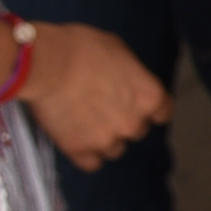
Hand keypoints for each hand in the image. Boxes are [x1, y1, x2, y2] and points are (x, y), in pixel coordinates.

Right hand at [20, 20, 169, 170]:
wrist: (47, 64)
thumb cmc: (82, 47)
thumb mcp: (117, 49)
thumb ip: (129, 74)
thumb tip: (125, 81)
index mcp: (148, 96)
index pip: (163, 112)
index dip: (150, 109)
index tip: (138, 105)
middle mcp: (133, 123)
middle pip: (136, 130)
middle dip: (123, 121)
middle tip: (101, 107)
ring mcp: (107, 140)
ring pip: (114, 149)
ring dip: (104, 139)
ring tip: (83, 122)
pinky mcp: (80, 150)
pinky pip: (91, 163)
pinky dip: (85, 154)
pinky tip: (75, 140)